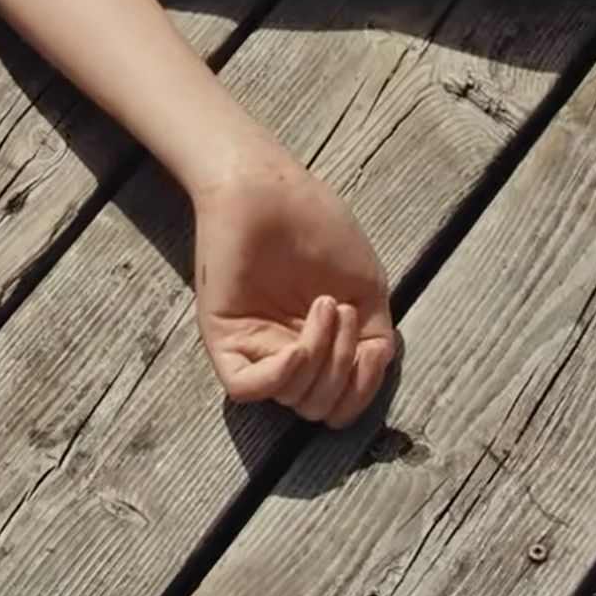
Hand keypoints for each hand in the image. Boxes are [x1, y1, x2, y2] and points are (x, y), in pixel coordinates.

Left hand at [193, 159, 397, 427]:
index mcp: (318, 344)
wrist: (273, 190)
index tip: (373, 352)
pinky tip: (298, 347)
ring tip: (325, 305)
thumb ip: (372, 343)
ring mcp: (253, 345)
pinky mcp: (222, 336)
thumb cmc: (319, 227)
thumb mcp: (366, 289)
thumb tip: (363, 382)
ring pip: (292, 397)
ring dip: (322, 358)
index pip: (339, 401)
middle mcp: (284, 352)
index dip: (361, 391)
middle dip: (343, 370)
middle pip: (319, 405)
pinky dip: (281, 377)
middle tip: (341, 312)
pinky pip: (247, 387)